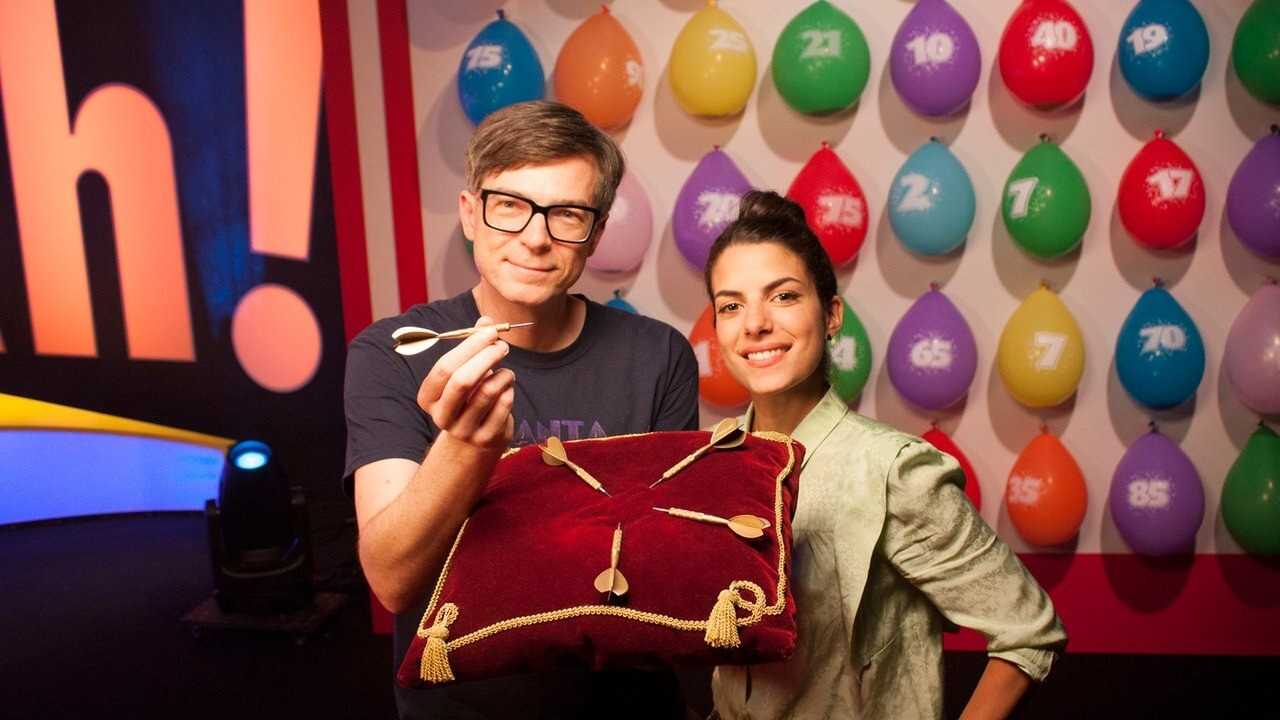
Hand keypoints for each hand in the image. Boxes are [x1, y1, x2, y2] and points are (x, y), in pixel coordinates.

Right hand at [416, 316, 514, 449]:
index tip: (490, 332)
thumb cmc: (469, 396)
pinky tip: (507, 389)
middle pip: (462, 381)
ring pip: (488, 392)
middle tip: (503, 345)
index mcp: (428, 397)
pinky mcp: (486, 438)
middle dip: (486, 357)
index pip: (444, 368)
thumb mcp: (465, 371)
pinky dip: (510, 390)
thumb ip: (473, 345)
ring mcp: (464, 430)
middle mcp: (442, 416)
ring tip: (506, 371)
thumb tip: (486, 321)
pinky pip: (504, 405)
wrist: (476, 438)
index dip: (469, 346)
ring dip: (503, 374)